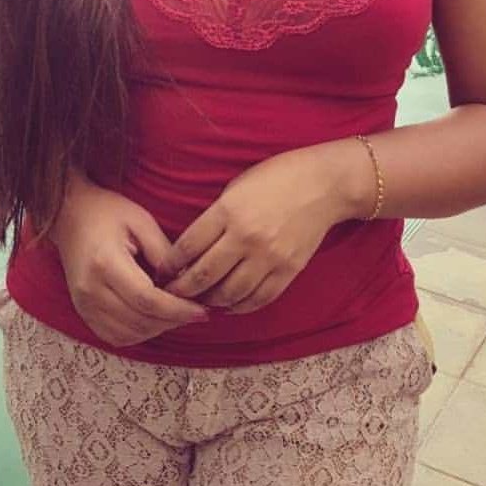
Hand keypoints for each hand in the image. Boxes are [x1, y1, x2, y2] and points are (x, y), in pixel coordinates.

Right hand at [51, 174, 208, 346]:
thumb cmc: (106, 212)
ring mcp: (83, 304)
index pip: (147, 300)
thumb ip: (164, 253)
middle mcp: (90, 290)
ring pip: (128, 334)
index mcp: (105, 263)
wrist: (69, 214)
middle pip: (139, 321)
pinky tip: (155, 318)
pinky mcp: (83, 311)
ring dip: (158, 329)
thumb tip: (187, 282)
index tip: (202, 310)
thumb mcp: (141, 221)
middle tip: (196, 310)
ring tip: (178, 313)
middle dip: (173, 321)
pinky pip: (115, 336)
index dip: (178, 310)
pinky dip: (139, 333)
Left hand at [163, 145, 347, 314]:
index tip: (162, 271)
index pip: (188, 247)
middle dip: (182, 289)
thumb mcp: (237, 187)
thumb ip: (215, 217)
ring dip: (209, 301)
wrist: (323, 184)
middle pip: (203, 276)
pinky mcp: (288, 270)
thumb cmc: (276, 178)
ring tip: (199, 300)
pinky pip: (257, 299)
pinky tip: (228, 305)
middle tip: (172, 294)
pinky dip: (238, 307)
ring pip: (229, 294)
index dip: (170, 264)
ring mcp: (269, 257)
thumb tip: (191, 249)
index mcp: (228, 211)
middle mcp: (246, 237)